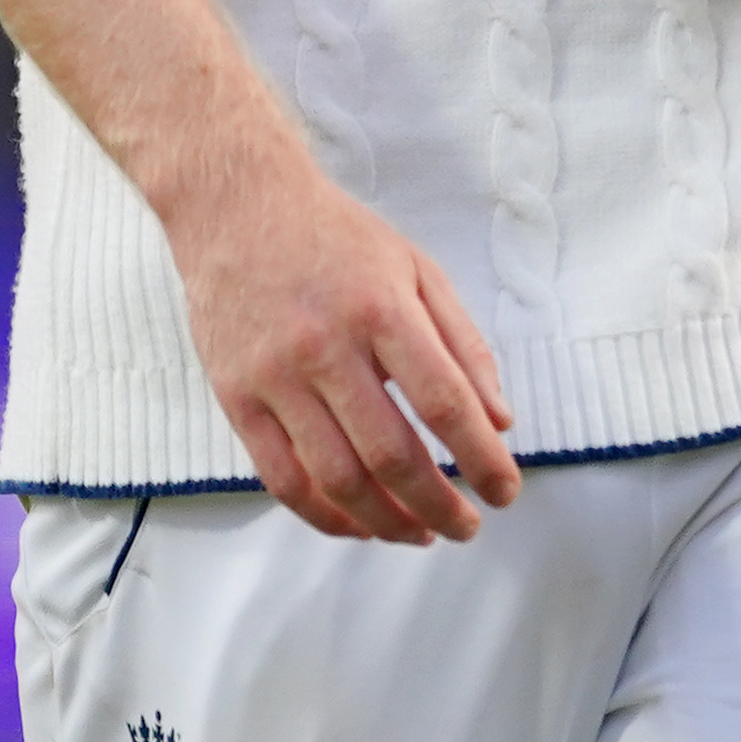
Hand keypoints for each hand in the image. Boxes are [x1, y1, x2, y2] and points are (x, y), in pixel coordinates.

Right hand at [160, 138, 518, 542]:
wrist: (237, 208)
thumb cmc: (337, 239)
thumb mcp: (417, 270)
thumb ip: (464, 345)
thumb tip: (499, 422)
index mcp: (382, 310)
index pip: (444, 403)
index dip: (481, 459)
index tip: (504, 492)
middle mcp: (326, 347)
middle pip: (391, 453)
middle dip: (439, 505)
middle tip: (467, 527)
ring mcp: (275, 377)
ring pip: (335, 478)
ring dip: (386, 522)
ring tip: (420, 533)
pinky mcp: (236, 398)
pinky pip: (281, 478)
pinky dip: (325, 516)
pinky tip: (360, 525)